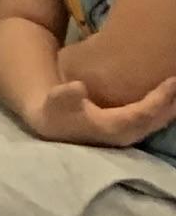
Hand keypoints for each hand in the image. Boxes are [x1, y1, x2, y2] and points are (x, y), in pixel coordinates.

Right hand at [35, 73, 175, 147]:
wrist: (52, 126)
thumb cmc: (56, 111)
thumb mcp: (56, 101)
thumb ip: (66, 94)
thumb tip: (78, 87)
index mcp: (113, 127)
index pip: (144, 113)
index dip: (160, 98)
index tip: (174, 80)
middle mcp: (126, 135)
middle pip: (158, 119)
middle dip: (173, 102)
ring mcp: (130, 135)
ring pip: (158, 122)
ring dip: (172, 107)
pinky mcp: (130, 132)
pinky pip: (154, 121)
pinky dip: (164, 110)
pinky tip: (171, 99)